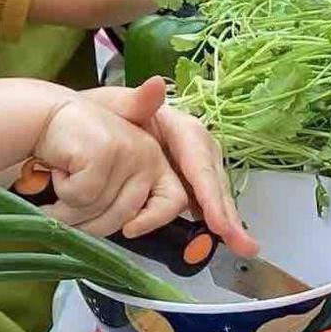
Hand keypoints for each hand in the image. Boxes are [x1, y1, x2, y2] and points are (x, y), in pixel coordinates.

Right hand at [34, 80, 187, 237]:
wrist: (45, 115)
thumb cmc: (76, 148)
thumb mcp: (105, 174)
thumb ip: (118, 201)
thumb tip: (129, 228)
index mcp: (155, 163)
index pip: (174, 201)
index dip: (153, 221)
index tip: (128, 232)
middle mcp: (148, 154)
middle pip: (125, 215)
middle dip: (89, 222)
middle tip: (68, 204)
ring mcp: (128, 151)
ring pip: (99, 208)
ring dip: (69, 207)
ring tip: (64, 181)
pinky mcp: (104, 150)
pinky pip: (81, 196)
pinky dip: (62, 190)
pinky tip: (60, 168)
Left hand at [87, 77, 260, 257]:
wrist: (87, 127)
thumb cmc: (100, 117)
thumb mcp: (112, 106)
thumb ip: (135, 101)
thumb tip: (157, 85)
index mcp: (178, 126)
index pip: (199, 160)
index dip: (208, 192)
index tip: (217, 221)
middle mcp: (191, 146)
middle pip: (213, 180)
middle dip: (227, 212)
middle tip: (243, 244)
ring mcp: (190, 166)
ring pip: (212, 193)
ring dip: (227, 220)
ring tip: (242, 246)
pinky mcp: (184, 182)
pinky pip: (201, 202)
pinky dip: (212, 221)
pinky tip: (221, 240)